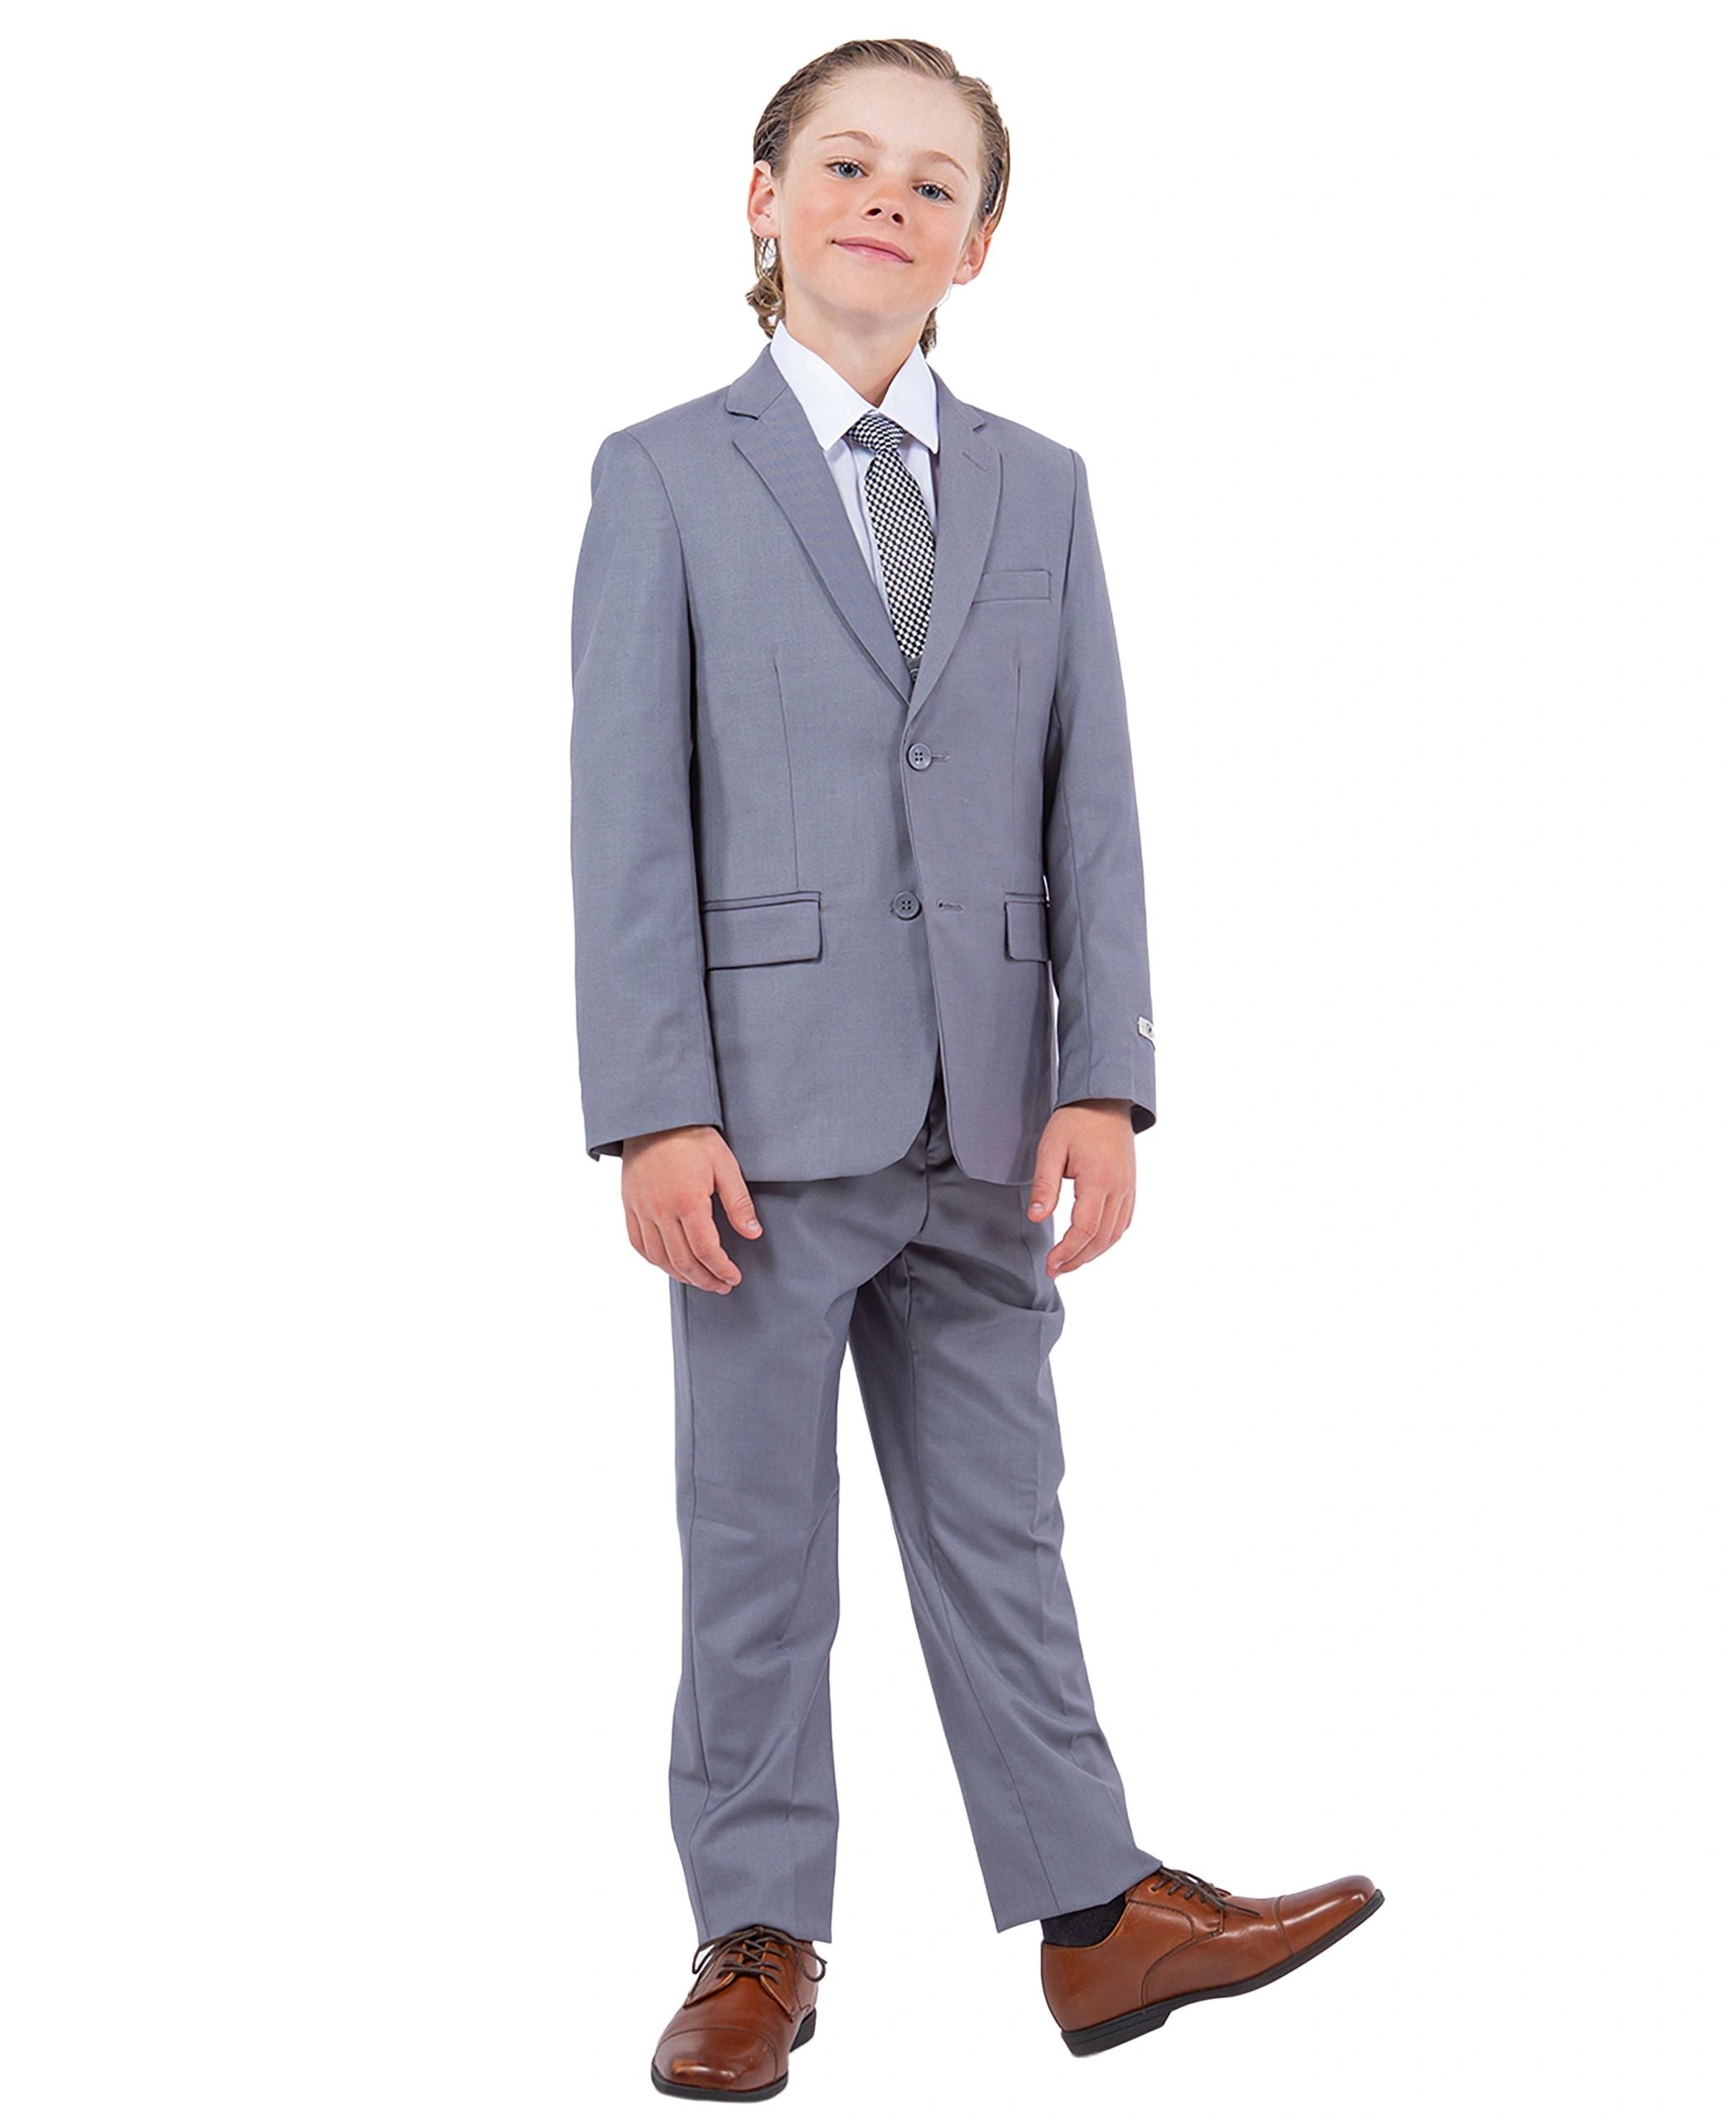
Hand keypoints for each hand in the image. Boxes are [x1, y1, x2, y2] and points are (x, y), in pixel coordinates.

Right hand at [621, 1125, 760, 1291]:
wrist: (654, 1117)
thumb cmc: (692, 1137)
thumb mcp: (725, 1165)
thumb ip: (738, 1203)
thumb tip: (753, 1233)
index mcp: (688, 1201)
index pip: (706, 1250)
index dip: (721, 1269)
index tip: (733, 1278)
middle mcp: (661, 1210)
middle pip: (682, 1261)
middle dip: (705, 1279)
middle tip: (721, 1286)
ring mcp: (641, 1209)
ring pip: (658, 1258)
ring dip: (680, 1275)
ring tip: (699, 1279)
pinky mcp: (629, 1205)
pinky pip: (637, 1243)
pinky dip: (654, 1260)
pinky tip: (669, 1264)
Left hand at [1028, 1100, 1135, 1275]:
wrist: (1106, 1100)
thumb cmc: (1076, 1121)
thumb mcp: (1051, 1148)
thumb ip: (1045, 1184)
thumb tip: (1037, 1217)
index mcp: (1099, 1180)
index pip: (1085, 1229)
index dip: (1067, 1252)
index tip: (1050, 1264)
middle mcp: (1119, 1188)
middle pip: (1102, 1238)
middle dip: (1078, 1259)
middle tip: (1055, 1269)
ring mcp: (1128, 1189)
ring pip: (1115, 1234)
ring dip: (1093, 1253)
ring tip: (1070, 1262)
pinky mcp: (1130, 1187)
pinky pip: (1123, 1222)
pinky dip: (1107, 1239)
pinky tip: (1092, 1244)